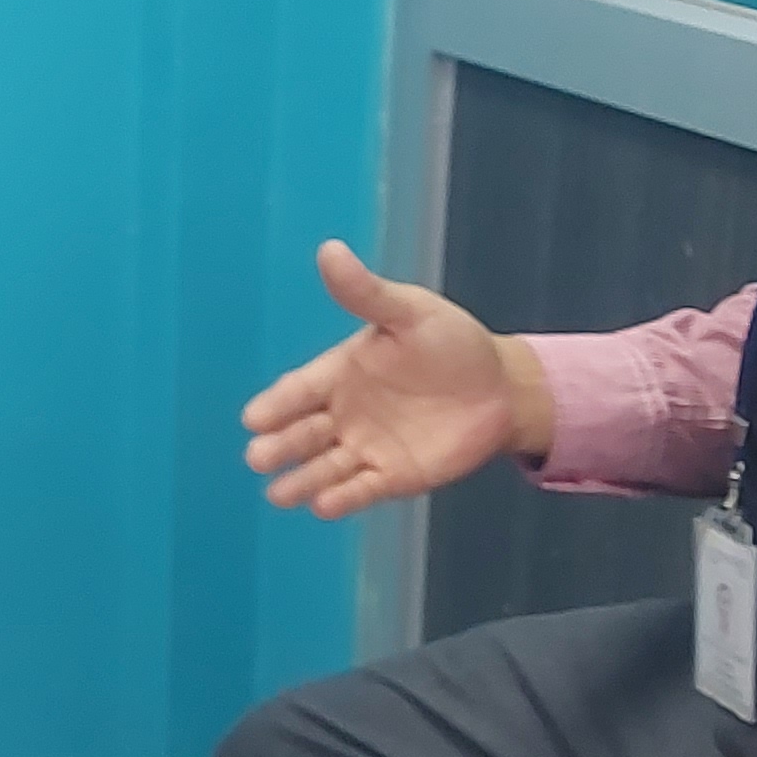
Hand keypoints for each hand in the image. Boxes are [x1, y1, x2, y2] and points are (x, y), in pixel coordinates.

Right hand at [242, 240, 547, 519]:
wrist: (502, 388)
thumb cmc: (452, 343)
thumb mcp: (410, 312)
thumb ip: (367, 293)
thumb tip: (329, 250)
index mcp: (341, 372)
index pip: (299, 390)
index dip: (277, 404)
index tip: (254, 419)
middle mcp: (345, 413)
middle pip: (304, 433)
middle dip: (281, 446)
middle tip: (258, 457)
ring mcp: (367, 447)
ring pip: (325, 467)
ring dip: (302, 480)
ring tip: (279, 494)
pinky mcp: (394, 476)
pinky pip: (363, 489)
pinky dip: (343, 498)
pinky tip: (323, 506)